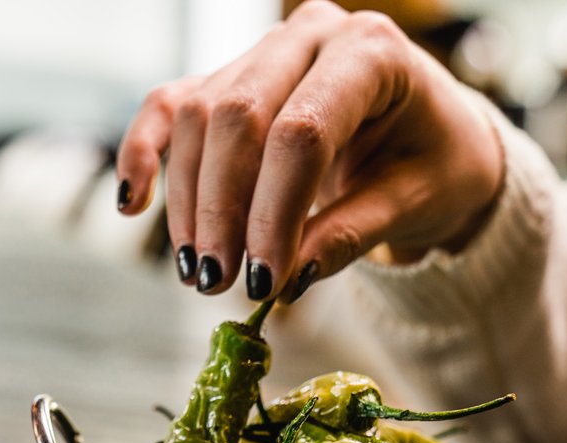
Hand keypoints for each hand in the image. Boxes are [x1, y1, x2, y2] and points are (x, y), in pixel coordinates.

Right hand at [115, 0, 502, 301]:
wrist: (430, 135)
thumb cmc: (434, 164)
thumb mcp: (413, 203)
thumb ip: (350, 235)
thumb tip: (284, 279)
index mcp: (373, 52)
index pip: (303, 130)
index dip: (274, 211)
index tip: (264, 280)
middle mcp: (311, 35)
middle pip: (237, 117)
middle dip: (221, 210)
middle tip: (219, 282)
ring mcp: (264, 50)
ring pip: (197, 118)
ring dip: (187, 203)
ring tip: (200, 272)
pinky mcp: (228, 78)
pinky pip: (169, 107)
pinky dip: (143, 153)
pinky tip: (132, 204)